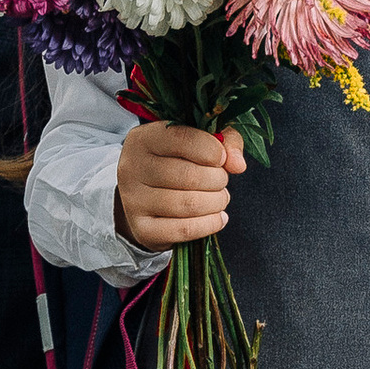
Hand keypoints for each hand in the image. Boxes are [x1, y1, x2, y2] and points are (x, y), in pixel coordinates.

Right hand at [115, 122, 244, 250]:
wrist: (148, 197)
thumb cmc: (178, 161)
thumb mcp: (200, 140)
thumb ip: (224, 141)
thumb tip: (238, 164)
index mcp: (143, 138)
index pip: (182, 139)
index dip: (212, 150)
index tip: (222, 158)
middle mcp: (131, 168)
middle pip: (188, 175)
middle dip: (218, 179)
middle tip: (221, 181)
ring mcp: (134, 200)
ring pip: (188, 204)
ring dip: (216, 201)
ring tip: (220, 198)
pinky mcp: (143, 229)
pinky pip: (185, 229)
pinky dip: (210, 224)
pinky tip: (218, 217)